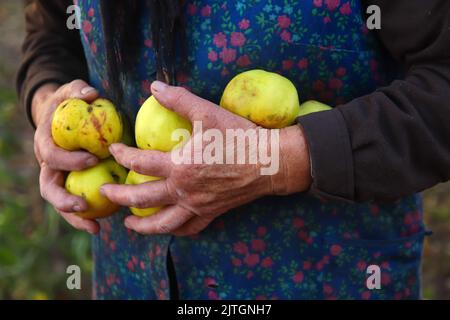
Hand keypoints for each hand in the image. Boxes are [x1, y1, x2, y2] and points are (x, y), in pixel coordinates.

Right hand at [33, 80, 99, 233]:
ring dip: (75, 218)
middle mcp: (48, 165)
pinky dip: (88, 216)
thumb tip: (91, 93)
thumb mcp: (71, 91)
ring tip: (95, 228)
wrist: (63, 118)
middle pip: (49, 188)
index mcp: (46, 144)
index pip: (51, 156)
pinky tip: (105, 223)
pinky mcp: (72, 186)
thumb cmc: (70, 104)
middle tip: (84, 206)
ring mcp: (59, 178)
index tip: (92, 159)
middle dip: (64, 200)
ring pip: (61, 203)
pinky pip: (78, 203)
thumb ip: (78, 90)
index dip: (68, 160)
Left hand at [101, 81, 311, 235]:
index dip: (122, 155)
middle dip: (119, 197)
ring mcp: (197, 205)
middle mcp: (184, 190)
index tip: (114, 150)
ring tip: (128, 224)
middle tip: (104, 193)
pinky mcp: (211, 213)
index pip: (140, 163)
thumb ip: (179, 99)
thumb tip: (154, 86)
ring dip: (142, 225)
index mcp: (180, 165)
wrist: (269, 162)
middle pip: (142, 198)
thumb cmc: (239, 136)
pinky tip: (167, 228)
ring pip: (163, 223)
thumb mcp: (208, 112)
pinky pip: (189, 228)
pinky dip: (175, 231)